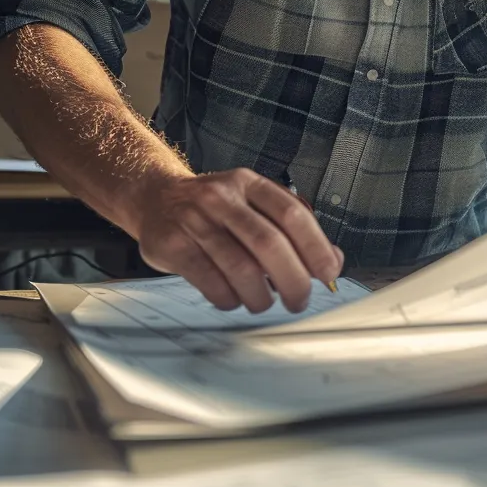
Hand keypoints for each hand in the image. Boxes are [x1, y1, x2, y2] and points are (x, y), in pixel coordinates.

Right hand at [128, 168, 343, 313]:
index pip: (292, 215)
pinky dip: (230, 299)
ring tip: (264, 302)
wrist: (154, 197)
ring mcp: (193, 220)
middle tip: (299, 300)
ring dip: (261, 296)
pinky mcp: (172, 245)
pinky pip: (211, 283)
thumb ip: (292, 230)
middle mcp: (221, 198)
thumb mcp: (253, 205)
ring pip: (240, 269)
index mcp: (248, 184)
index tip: (329, 273)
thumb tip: (332, 261)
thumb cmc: (214, 208)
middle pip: (269, 244)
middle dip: (293, 280)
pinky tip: (234, 298)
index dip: (316, 248)